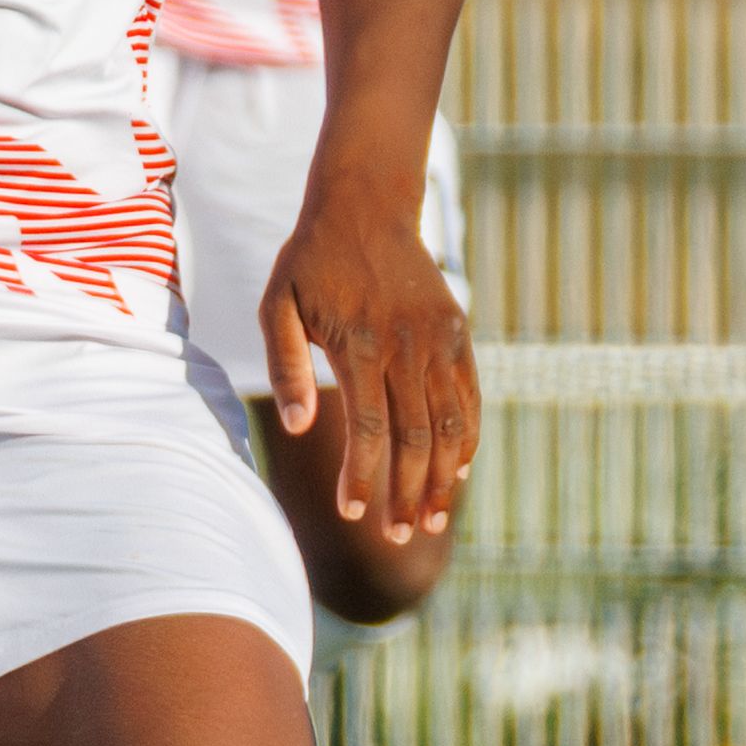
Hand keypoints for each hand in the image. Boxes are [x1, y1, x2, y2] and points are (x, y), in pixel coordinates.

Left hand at [258, 182, 478, 540]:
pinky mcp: (458, 334)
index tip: (353, 514)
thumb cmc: (309, 263)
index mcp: (359, 345)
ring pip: (448, 423)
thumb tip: (298, 428)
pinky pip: (469, 396)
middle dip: (404, 492)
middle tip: (396, 537)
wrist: (365, 208)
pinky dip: (467, 437)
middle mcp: (406, 347)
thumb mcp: (276, 306)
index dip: (363, 475)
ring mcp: (438, 341)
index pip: (366, 429)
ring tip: (430, 521)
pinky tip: (457, 473)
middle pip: (412, 437)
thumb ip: (285, 365)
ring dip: (441, 478)